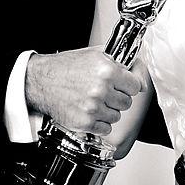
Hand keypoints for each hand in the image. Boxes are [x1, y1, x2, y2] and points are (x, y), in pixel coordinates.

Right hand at [25, 46, 144, 134]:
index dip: (130, 85)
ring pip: (117, 116)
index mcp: (108, 71)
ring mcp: (93, 108)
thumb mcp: (97, 55)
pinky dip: (99, 123)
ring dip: (108, 111)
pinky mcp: (84, 123)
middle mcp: (101, 90)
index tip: (124, 85)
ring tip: (94, 101)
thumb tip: (143, 82)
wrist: (41, 81)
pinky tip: (90, 112)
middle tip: (105, 92)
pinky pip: (105, 129)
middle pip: (127, 102)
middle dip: (118, 97)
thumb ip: (124, 64)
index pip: (136, 86)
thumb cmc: (67, 67)